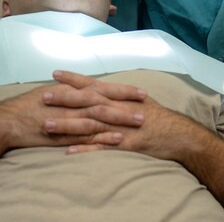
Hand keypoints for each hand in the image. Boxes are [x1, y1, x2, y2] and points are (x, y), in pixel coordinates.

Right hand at [0, 73, 145, 149]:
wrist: (6, 121)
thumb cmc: (25, 107)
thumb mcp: (48, 94)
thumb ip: (67, 93)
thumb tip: (82, 91)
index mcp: (69, 89)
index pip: (100, 86)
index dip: (121, 88)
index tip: (139, 90)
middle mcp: (71, 100)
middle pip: (104, 98)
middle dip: (126, 99)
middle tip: (146, 102)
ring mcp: (68, 116)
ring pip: (99, 115)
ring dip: (120, 117)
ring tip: (139, 120)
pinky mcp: (64, 133)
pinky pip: (87, 134)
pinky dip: (103, 135)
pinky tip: (118, 138)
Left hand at [51, 71, 193, 158]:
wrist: (180, 135)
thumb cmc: (159, 118)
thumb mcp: (138, 101)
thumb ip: (119, 97)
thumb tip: (102, 91)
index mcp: (120, 97)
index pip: (93, 84)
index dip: (74, 79)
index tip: (55, 73)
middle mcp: (118, 108)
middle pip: (87, 102)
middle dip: (64, 99)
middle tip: (43, 97)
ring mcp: (121, 127)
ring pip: (90, 125)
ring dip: (68, 125)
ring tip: (47, 125)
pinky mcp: (125, 144)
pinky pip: (102, 147)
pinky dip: (86, 149)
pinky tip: (69, 150)